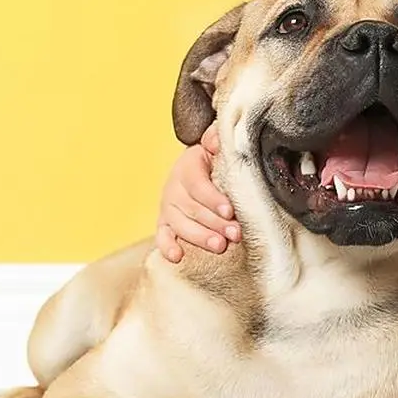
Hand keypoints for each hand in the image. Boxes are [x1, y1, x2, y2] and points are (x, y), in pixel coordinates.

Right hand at [155, 128, 238, 261]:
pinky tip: (177, 257)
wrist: (199, 170)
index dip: (213, 199)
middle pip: (192, 208)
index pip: (197, 184)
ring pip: (180, 224)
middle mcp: (173, 187)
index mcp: (187, 166)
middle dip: (215, 223)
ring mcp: (167, 207)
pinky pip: (162, 237)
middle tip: (235, 233)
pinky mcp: (165, 224)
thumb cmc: (213, 162)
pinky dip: (166, 247)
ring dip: (200, 237)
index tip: (230, 211)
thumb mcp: (216, 147)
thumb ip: (216, 140)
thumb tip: (216, 140)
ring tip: (220, 246)